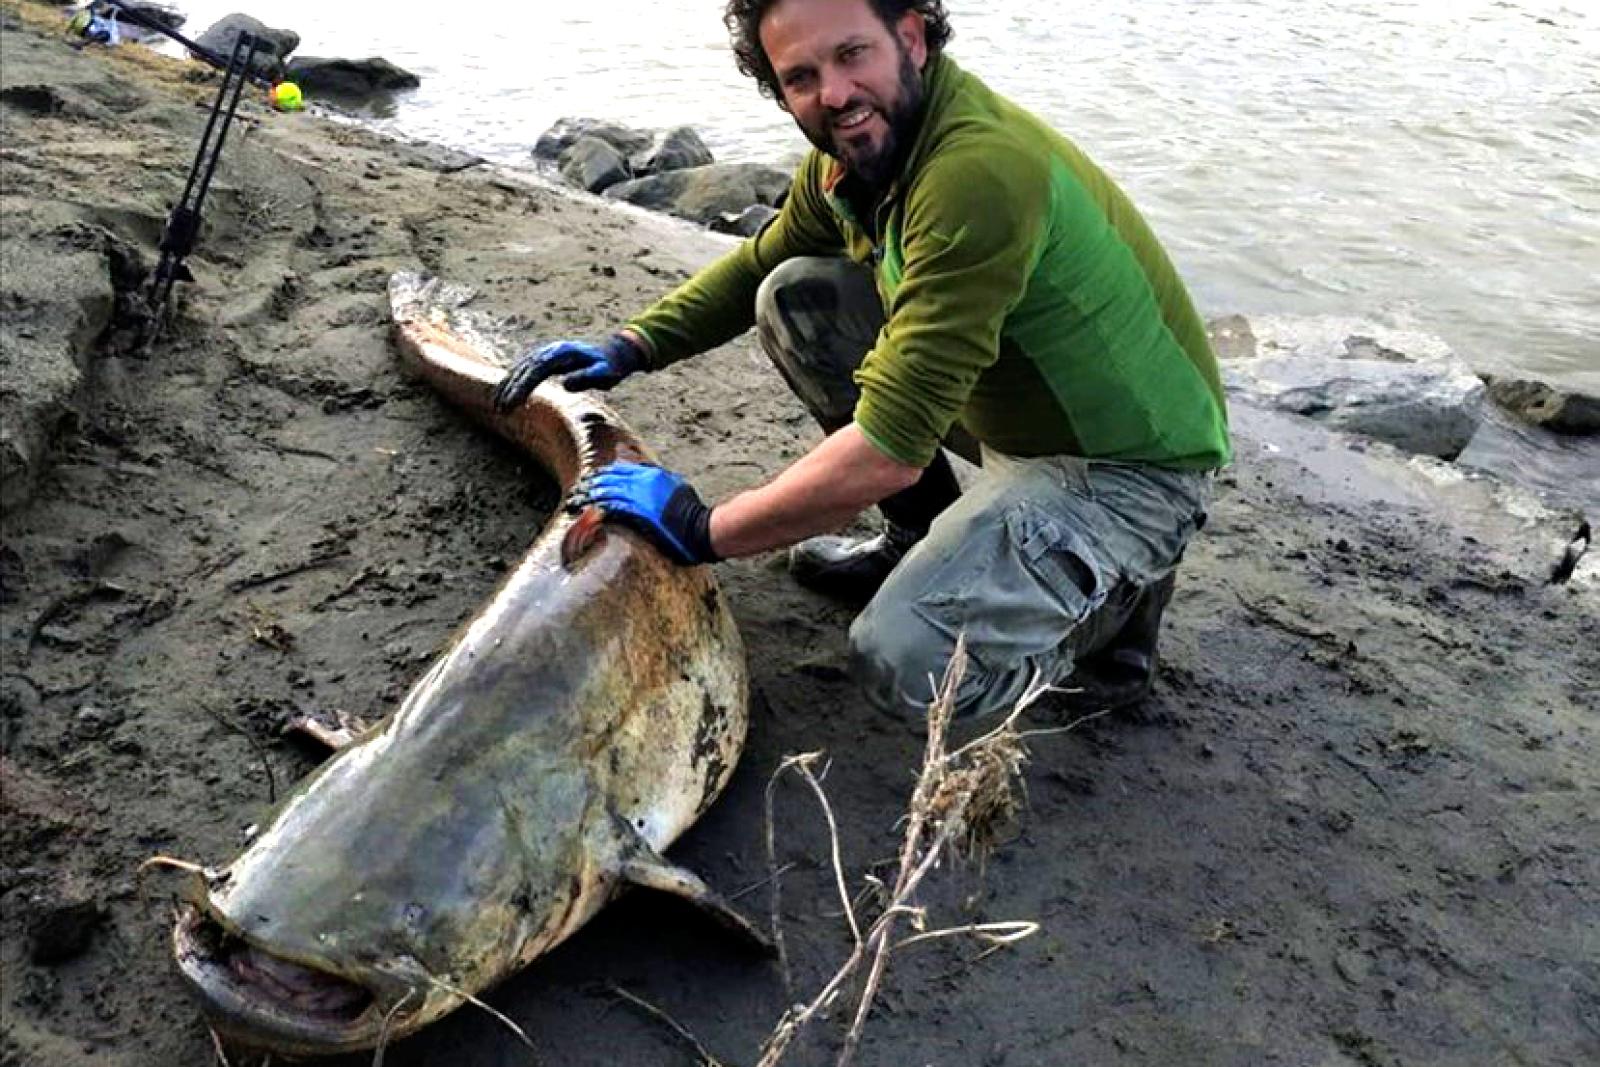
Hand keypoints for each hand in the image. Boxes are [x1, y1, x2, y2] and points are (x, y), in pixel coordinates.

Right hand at [492, 334, 644, 410]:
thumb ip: (587, 377)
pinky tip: (505, 393)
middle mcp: (551, 350)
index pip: (536, 370)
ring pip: (521, 368)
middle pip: (524, 369)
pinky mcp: (546, 359)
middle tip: (500, 409)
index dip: (522, 387)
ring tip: (497, 406)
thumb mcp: (604, 373)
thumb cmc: (609, 367)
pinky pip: (525, 370)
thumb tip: (566, 384)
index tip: (513, 403)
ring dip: (508, 386)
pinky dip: (514, 381)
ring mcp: (547, 353)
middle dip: (510, 389)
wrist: (613, 354)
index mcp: (562, 353)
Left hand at [571, 462, 718, 565]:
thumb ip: (658, 478)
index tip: (593, 479)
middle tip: (579, 488)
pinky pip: (613, 506)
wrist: (699, 528)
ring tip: (577, 499)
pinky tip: (590, 510)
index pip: (621, 467)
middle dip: (592, 483)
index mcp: (652, 474)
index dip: (604, 473)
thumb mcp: (675, 486)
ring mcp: (640, 496)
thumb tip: (648, 473)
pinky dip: (599, 507)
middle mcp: (644, 481)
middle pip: (610, 477)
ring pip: (607, 490)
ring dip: (590, 495)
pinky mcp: (638, 512)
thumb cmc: (690, 511)